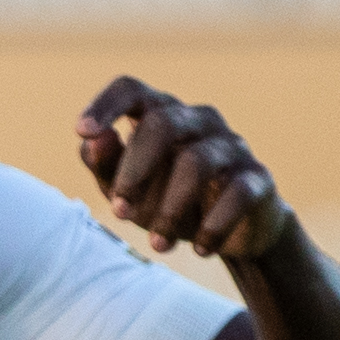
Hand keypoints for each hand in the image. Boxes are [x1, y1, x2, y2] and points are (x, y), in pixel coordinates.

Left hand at [76, 79, 292, 265]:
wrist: (228, 233)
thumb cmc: (165, 200)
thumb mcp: (125, 188)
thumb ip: (104, 164)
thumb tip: (92, 140)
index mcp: (160, 115)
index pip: (131, 90)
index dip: (106, 104)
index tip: (81, 131)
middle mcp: (198, 120)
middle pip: (162, 124)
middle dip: (135, 171)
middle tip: (120, 213)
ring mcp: (232, 144)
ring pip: (196, 162)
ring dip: (170, 209)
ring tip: (158, 245)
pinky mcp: (258, 177)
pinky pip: (236, 193)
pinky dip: (213, 226)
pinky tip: (200, 249)